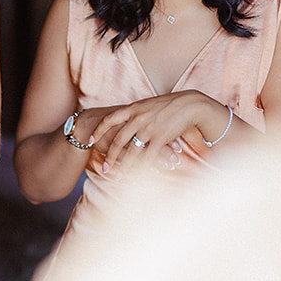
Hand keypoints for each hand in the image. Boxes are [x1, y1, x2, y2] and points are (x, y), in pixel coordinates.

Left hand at [91, 91, 222, 171]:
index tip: (89, 140)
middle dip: (110, 156)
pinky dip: (141, 167)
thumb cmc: (172, 104)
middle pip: (118, 140)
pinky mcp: (159, 138)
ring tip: (117, 176)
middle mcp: (138, 118)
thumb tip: (130, 116)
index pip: (109, 119)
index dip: (98, 131)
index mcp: (134, 108)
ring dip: (123, 165)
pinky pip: (147, 155)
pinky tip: (137, 175)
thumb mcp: (150, 104)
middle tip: (105, 168)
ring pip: (131, 151)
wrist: (191, 104)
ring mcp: (148, 128)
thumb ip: (138, 111)